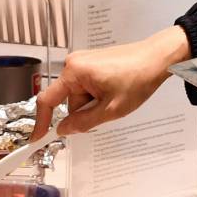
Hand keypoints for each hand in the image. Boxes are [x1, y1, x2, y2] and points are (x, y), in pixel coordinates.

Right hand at [32, 27, 191, 138]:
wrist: (157, 58)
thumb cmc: (137, 78)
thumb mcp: (110, 109)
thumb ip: (83, 122)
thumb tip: (63, 130)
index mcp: (74, 72)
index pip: (48, 100)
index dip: (41, 121)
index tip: (38, 138)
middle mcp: (74, 63)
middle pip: (68, 100)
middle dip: (83, 112)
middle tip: (107, 111)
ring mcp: (83, 62)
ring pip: (79, 96)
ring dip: (93, 104)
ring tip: (116, 98)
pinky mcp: (92, 63)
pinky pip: (86, 87)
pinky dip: (97, 96)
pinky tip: (114, 92)